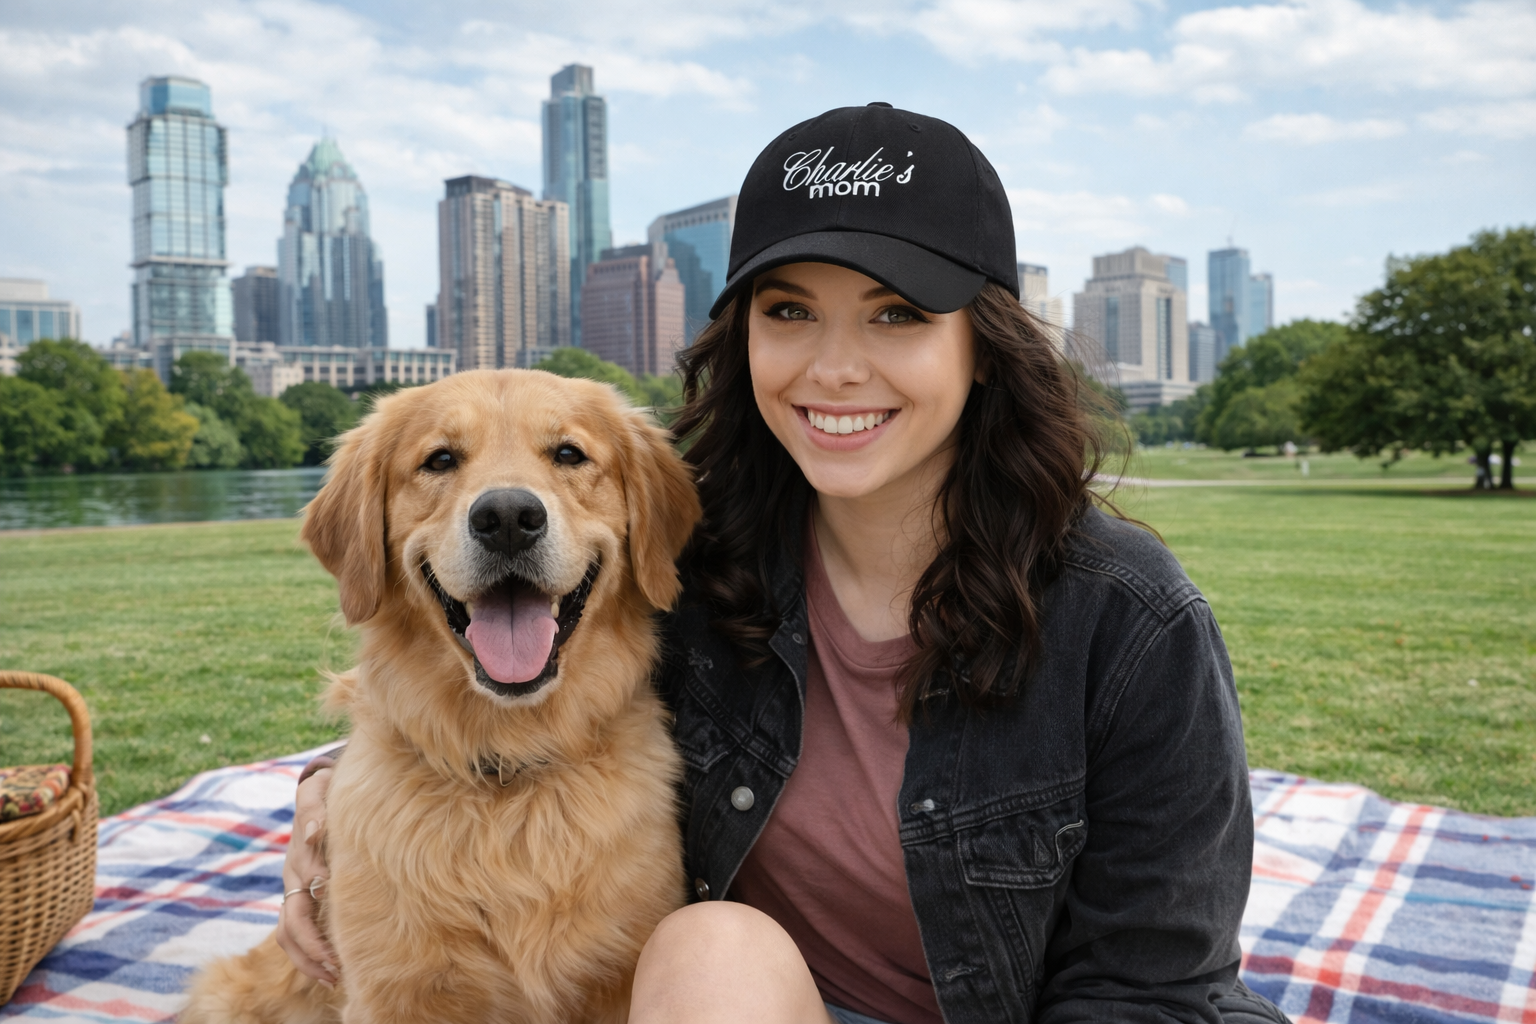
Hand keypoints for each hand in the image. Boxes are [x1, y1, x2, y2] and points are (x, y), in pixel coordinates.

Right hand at [276, 767, 338, 985]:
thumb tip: (314, 834)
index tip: (337, 906)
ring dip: (309, 959)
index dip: (319, 889)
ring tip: (334, 977)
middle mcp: (293, 876)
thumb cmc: (325, 792)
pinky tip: (333, 974)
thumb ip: (314, 806)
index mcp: (300, 852)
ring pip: (289, 935)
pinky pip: (297, 938)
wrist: (317, 796)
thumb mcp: (318, 789)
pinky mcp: (302, 901)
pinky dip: (311, 958)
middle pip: (292, 919)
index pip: (305, 874)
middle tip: (337, 963)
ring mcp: (294, 891)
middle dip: (312, 944)